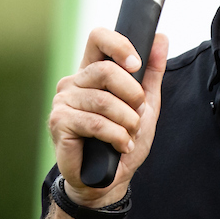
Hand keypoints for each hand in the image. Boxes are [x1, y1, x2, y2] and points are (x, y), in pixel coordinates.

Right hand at [49, 29, 168, 207]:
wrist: (107, 180)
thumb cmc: (122, 142)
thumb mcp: (145, 105)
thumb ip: (151, 73)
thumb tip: (161, 38)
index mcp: (92, 72)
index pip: (98, 38)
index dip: (119, 45)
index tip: (136, 65)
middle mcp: (73, 82)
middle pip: (105, 70)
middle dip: (132, 94)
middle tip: (137, 114)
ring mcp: (63, 101)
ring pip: (103, 101)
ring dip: (126, 121)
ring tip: (129, 135)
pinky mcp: (59, 122)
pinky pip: (95, 123)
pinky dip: (116, 136)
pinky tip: (121, 145)